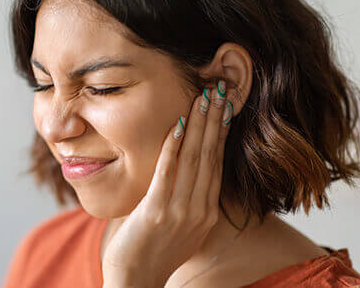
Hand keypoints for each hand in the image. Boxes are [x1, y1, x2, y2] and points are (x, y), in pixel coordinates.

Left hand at [101, 81, 232, 287]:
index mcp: (206, 212)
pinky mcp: (156, 212)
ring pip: (193, 159)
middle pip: (210, 155)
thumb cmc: (153, 252)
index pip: (217, 163)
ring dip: (198, 125)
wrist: (135, 281)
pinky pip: (167, 173)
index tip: (225, 106)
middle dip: (215, 120)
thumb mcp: (181, 226)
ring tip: (204, 98)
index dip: (221, 132)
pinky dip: (173, 147)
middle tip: (220, 90)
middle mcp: (199, 210)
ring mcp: (179, 212)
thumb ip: (187, 200)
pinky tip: (177, 125)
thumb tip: (186, 174)